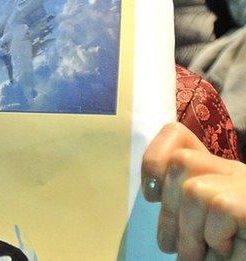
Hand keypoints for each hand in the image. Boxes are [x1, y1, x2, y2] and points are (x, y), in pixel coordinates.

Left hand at [142, 122, 245, 257]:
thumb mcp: (193, 222)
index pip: (176, 135)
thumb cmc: (222, 251)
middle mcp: (234, 171)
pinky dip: (214, 237)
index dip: (154, 158)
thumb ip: (177, 199)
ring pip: (195, 188)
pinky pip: (220, 206)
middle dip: (169, 209)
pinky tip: (225, 250)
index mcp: (215, 170)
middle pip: (182, 162)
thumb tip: (151, 187)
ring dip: (189, 231)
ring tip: (195, 255)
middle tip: (173, 245)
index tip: (151, 196)